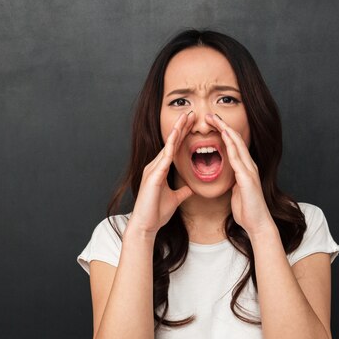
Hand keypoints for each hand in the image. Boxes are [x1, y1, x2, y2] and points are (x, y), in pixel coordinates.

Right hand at [128, 111, 194, 235]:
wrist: (146, 225)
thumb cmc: (156, 213)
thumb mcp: (175, 199)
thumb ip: (182, 191)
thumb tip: (191, 188)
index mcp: (160, 169)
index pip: (174, 147)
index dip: (183, 135)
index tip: (192, 123)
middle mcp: (155, 166)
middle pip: (171, 142)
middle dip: (181, 127)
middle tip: (191, 113)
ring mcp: (153, 170)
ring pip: (167, 147)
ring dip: (176, 132)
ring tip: (185, 118)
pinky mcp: (153, 177)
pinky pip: (164, 159)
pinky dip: (171, 148)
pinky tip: (176, 138)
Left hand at [205, 113, 274, 236]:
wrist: (258, 224)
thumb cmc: (247, 210)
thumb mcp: (237, 192)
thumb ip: (234, 182)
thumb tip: (230, 178)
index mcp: (245, 169)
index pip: (233, 145)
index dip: (223, 133)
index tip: (212, 124)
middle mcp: (249, 166)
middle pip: (236, 140)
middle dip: (223, 126)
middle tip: (211, 115)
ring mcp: (250, 171)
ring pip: (238, 145)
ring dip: (226, 131)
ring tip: (215, 120)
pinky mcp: (247, 179)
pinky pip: (238, 159)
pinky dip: (231, 147)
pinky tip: (224, 138)